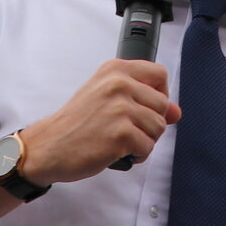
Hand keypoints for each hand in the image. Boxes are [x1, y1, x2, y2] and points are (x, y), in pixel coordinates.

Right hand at [20, 60, 180, 183]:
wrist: (49, 146)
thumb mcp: (106, 99)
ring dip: (144, 141)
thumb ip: (142, 100)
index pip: (159, 74)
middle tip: (125, 130)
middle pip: (163, 105)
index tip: (146, 106)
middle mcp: (119, 83)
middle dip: (150, 123)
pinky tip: (118, 152)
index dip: (159, 94)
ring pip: (158, 128)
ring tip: (121, 142)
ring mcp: (120, 108)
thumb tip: (176, 112)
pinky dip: (137, 155)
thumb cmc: (76, 123)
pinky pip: (148, 147)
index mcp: (115, 69)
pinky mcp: (121, 133)